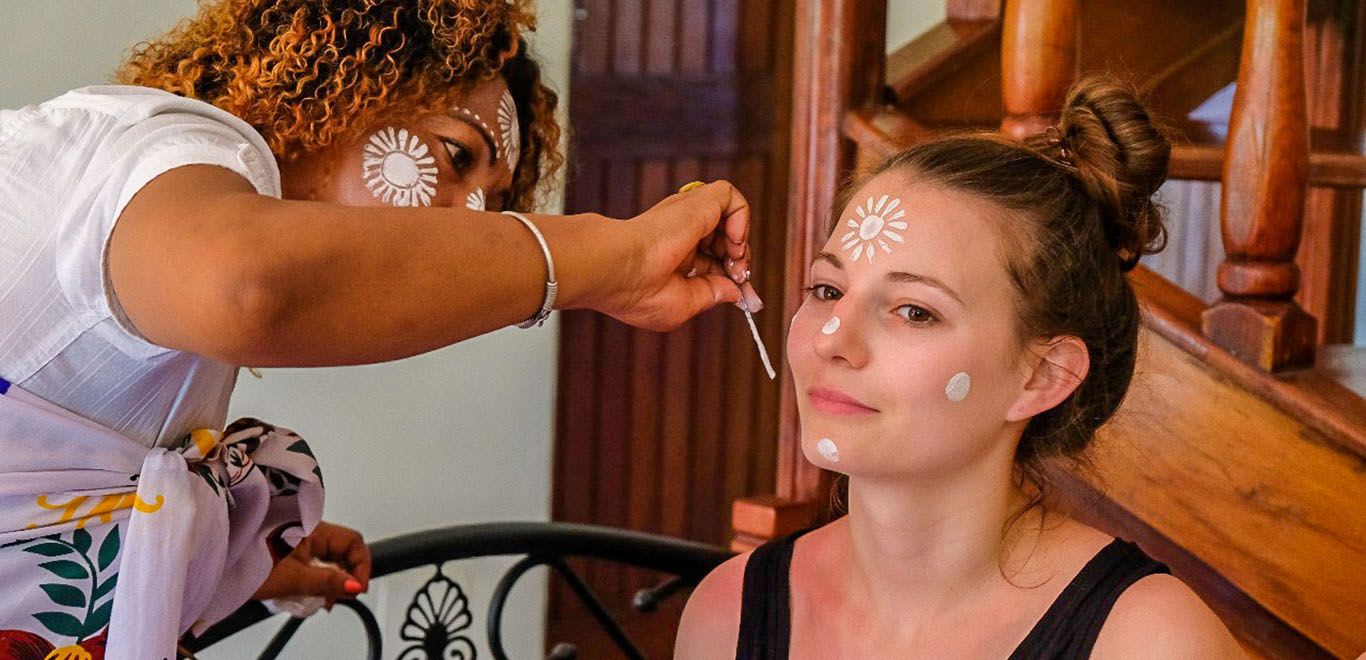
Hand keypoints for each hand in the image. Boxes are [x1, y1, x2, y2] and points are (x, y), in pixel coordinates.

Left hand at [252, 520, 371, 607]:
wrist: (215, 556)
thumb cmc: (245, 560)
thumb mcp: (292, 578)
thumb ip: (327, 582)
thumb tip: (354, 586)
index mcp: (314, 528)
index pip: (354, 543)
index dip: (361, 567)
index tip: (355, 589)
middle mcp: (308, 527)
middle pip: (343, 550)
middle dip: (345, 576)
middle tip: (335, 598)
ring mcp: (297, 534)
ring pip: (327, 556)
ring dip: (329, 578)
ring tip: (316, 597)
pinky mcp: (286, 543)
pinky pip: (311, 558)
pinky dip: (313, 574)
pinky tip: (303, 589)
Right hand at [596, 180, 763, 330]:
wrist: (616, 268)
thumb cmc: (637, 293)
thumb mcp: (683, 305)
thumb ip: (711, 295)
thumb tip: (737, 292)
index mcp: (674, 258)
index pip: (713, 261)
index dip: (732, 275)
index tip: (744, 295)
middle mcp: (681, 233)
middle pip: (725, 240)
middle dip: (739, 261)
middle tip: (738, 277)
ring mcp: (689, 215)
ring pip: (729, 217)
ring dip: (742, 243)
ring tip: (734, 262)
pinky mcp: (698, 201)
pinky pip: (730, 197)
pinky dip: (742, 218)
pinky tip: (733, 242)